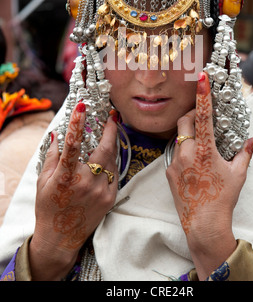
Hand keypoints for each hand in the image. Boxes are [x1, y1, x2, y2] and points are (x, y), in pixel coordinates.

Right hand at [29, 102, 117, 279]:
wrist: (61, 237)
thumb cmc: (49, 207)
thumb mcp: (44, 181)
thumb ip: (52, 156)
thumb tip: (57, 134)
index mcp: (66, 177)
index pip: (73, 144)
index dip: (78, 123)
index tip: (82, 106)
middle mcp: (86, 183)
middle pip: (104, 149)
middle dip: (110, 130)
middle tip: (113, 116)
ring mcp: (101, 191)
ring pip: (112, 160)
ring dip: (112, 144)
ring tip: (111, 132)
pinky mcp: (110, 198)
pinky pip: (116, 174)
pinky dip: (113, 162)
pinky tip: (109, 155)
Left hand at [166, 72, 252, 278]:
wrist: (203, 224)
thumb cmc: (223, 198)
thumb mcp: (238, 173)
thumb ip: (245, 152)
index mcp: (204, 150)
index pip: (203, 115)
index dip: (202, 95)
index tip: (200, 78)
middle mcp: (186, 153)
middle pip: (184, 121)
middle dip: (192, 114)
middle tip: (201, 116)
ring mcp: (174, 162)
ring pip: (178, 138)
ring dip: (187, 135)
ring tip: (200, 144)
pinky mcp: (168, 172)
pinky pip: (174, 154)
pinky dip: (183, 151)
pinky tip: (193, 163)